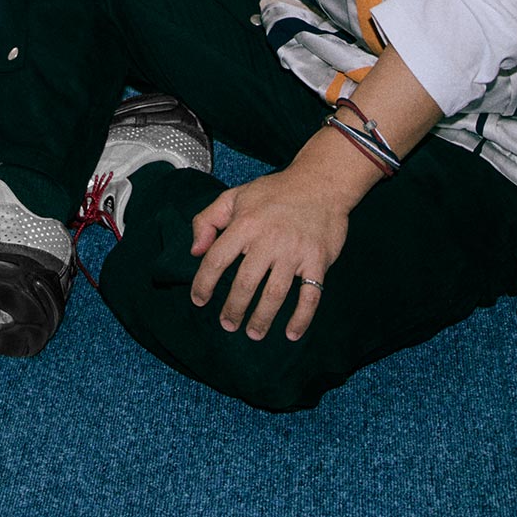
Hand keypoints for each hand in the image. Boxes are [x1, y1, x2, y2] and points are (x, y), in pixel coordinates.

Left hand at [186, 158, 354, 341]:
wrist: (321, 183)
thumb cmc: (274, 192)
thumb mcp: (235, 196)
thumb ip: (208, 220)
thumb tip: (195, 251)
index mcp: (245, 224)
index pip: (216, 260)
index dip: (203, 283)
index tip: (199, 301)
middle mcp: (268, 240)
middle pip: (245, 284)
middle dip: (233, 309)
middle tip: (227, 325)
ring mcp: (295, 252)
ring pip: (274, 295)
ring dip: (262, 319)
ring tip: (253, 333)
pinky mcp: (318, 260)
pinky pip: (310, 296)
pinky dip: (301, 318)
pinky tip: (291, 333)